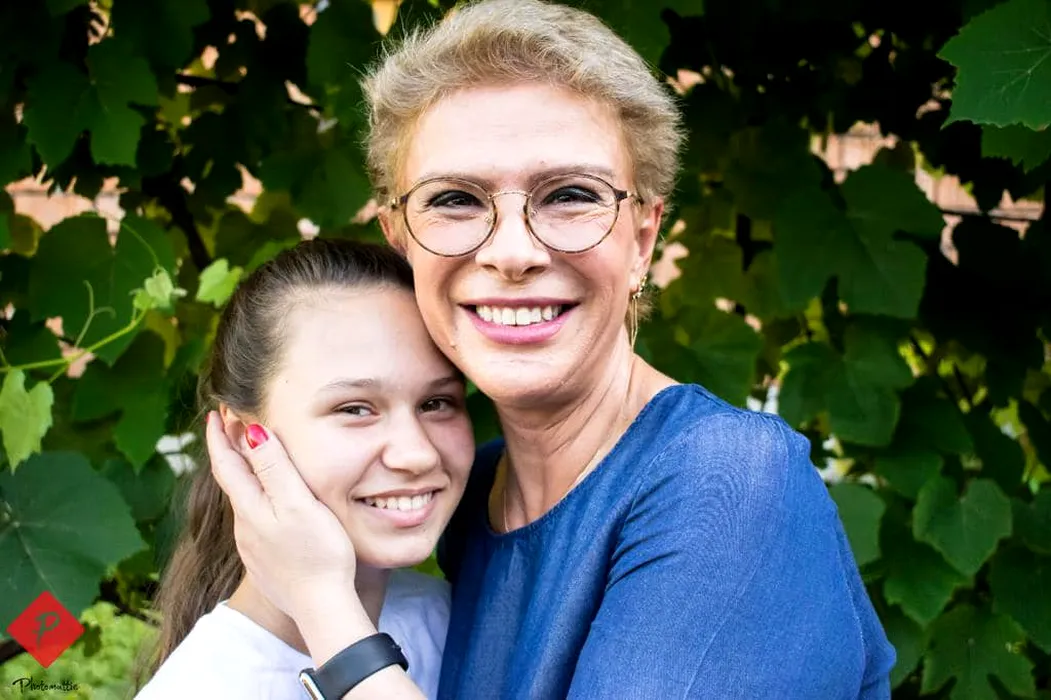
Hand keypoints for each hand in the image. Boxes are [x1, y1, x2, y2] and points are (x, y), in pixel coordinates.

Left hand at [205, 411, 358, 620]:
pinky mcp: (267, 560)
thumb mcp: (297, 504)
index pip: (226, 464)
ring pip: (244, 500)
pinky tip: (270, 502)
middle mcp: (246, 526)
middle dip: (232, 448)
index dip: (219, 437)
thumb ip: (275, 468)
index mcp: (251, 508)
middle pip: (232, 480)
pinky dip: (257, 497)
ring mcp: (254, 546)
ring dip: (244, 473)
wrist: (321, 607)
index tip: (216, 413)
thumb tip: (252, 432)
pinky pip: (255, 519)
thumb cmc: (318, 554)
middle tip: (233, 422)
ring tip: (251, 455)